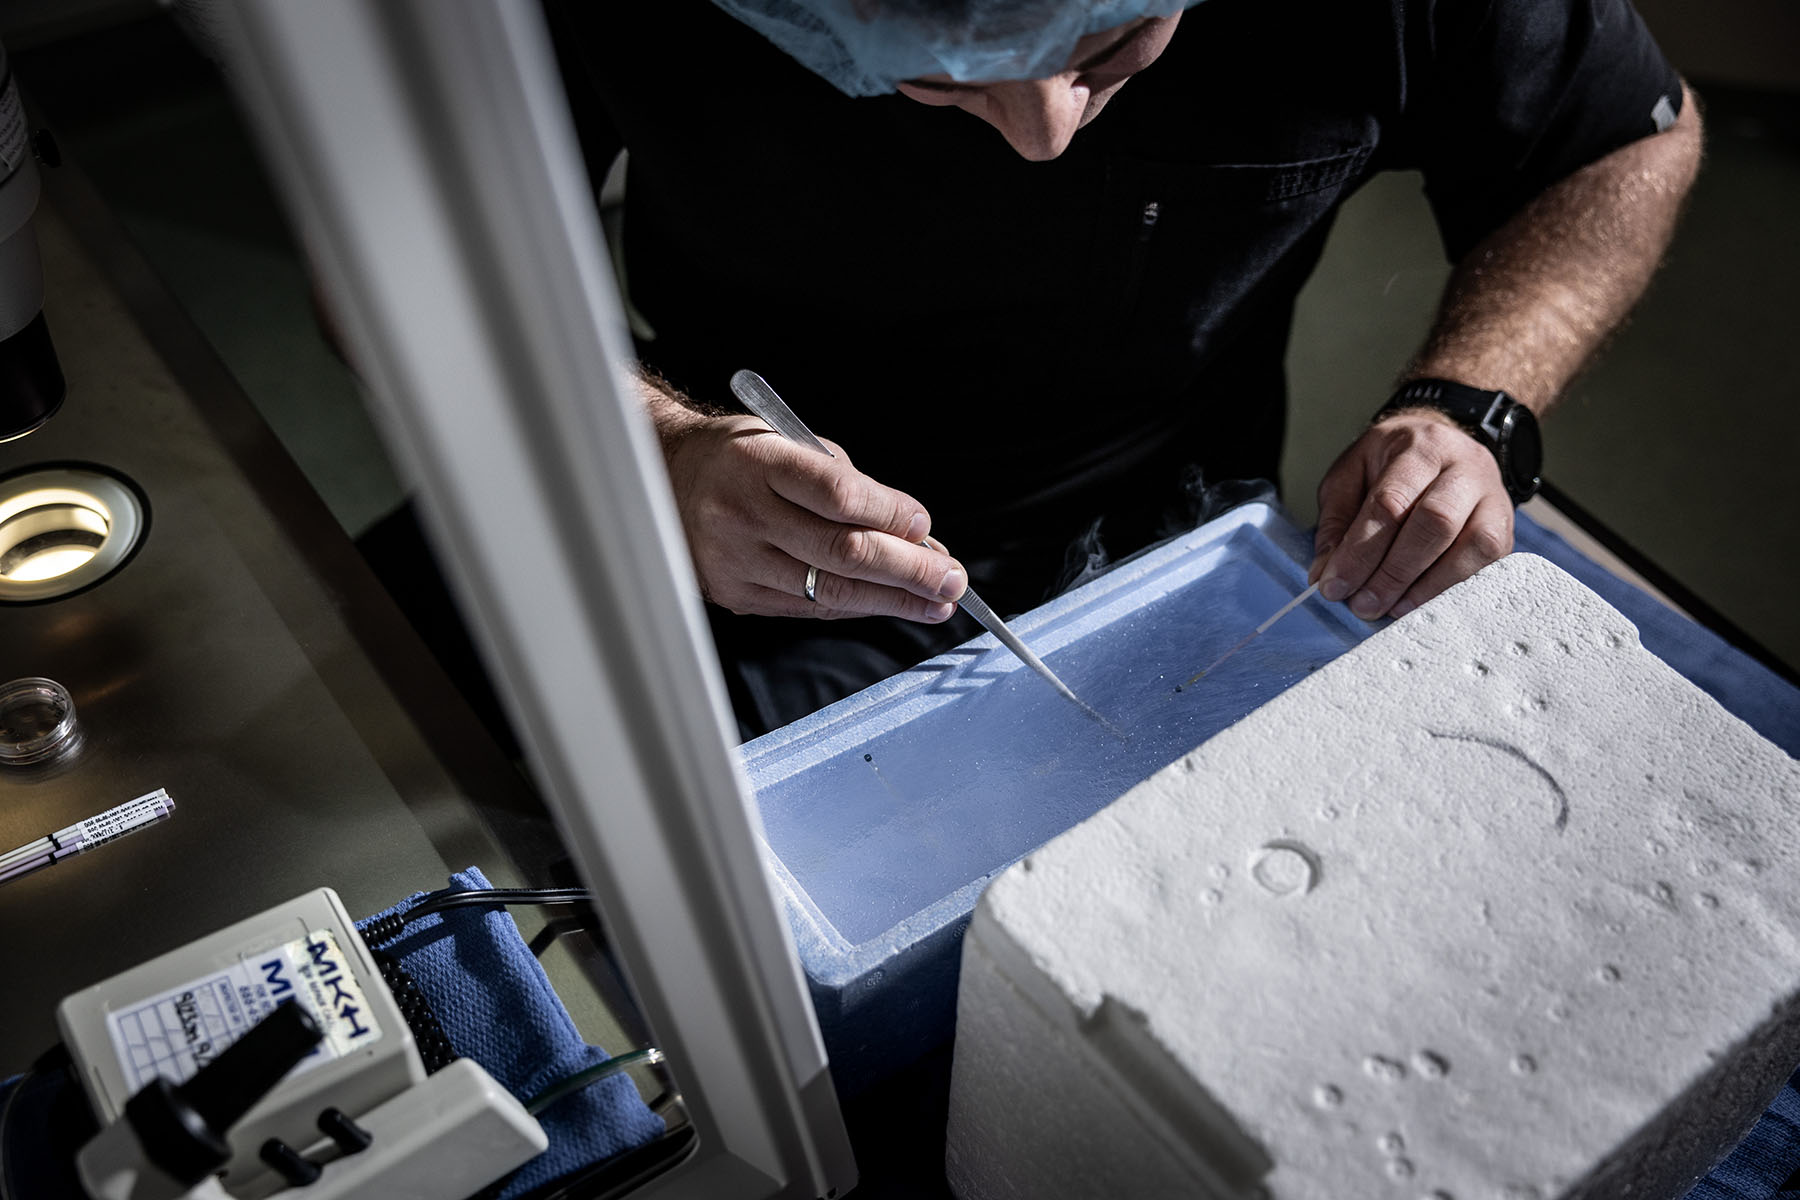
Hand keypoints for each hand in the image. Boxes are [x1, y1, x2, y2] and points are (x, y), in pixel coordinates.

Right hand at [660, 411, 965, 620]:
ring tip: (935, 602)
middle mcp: (743, 514)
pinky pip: (807, 608)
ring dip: (893, 599)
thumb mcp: (787, 442)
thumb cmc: (740, 458)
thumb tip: (912, 531)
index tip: (925, 526)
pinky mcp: (737, 594)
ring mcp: (737, 560)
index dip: (888, 512)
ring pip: (828, 590)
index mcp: (759, 463)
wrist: (662, 481)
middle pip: (840, 550)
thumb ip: (846, 483)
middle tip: (951, 579)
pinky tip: (887, 603)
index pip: (836, 493)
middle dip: (907, 569)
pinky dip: (855, 607)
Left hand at [1309, 410, 1513, 619]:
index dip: (1361, 550)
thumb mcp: (1351, 474)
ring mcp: (1493, 497)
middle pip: (1436, 522)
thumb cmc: (1391, 462)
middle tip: (1364, 604)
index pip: (1391, 502)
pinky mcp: (1506, 527)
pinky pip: (1490, 564)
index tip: (1335, 586)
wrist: (1444, 445)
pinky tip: (1424, 604)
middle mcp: (1464, 467)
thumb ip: (1337, 521)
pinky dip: (1454, 589)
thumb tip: (1324, 573)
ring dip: (1428, 587)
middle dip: (1394, 572)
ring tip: (1392, 609)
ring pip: (1472, 545)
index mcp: (1420, 447)